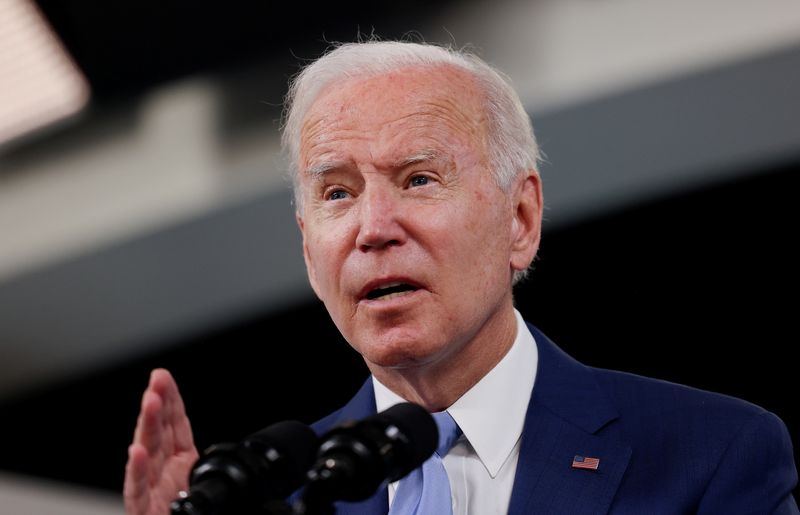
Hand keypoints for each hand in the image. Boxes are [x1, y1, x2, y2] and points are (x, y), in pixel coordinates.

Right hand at [124, 369, 198, 514]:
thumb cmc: (195, 510)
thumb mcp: (208, 483)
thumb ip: (211, 465)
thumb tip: (239, 453)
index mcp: (181, 463)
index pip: (176, 426)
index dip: (171, 401)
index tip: (164, 377)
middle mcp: (162, 473)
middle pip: (158, 433)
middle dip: (157, 404)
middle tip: (157, 380)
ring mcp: (151, 491)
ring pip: (146, 455)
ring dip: (148, 427)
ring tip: (150, 402)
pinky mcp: (143, 510)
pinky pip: (137, 491)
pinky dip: (136, 471)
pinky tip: (136, 451)